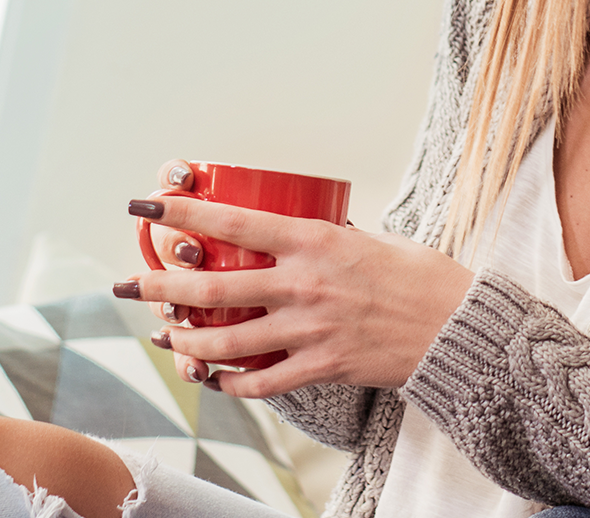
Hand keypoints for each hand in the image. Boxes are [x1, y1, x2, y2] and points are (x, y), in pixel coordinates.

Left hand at [117, 194, 471, 398]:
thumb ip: (322, 239)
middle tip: (129, 284)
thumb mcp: (369, 239)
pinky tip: (213, 378)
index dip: (182, 212)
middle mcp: (304, 284)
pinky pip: (261, 383)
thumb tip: (287, 234)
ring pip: (225, 342)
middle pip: (212, 287)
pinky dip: (230, 384)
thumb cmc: (419, 277)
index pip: (233, 221)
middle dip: (160, 286)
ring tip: (165, 337)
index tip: (146, 206)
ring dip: (185, 342)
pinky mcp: (322, 367)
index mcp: (314, 240)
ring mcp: (310, 330)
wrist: (460, 329)